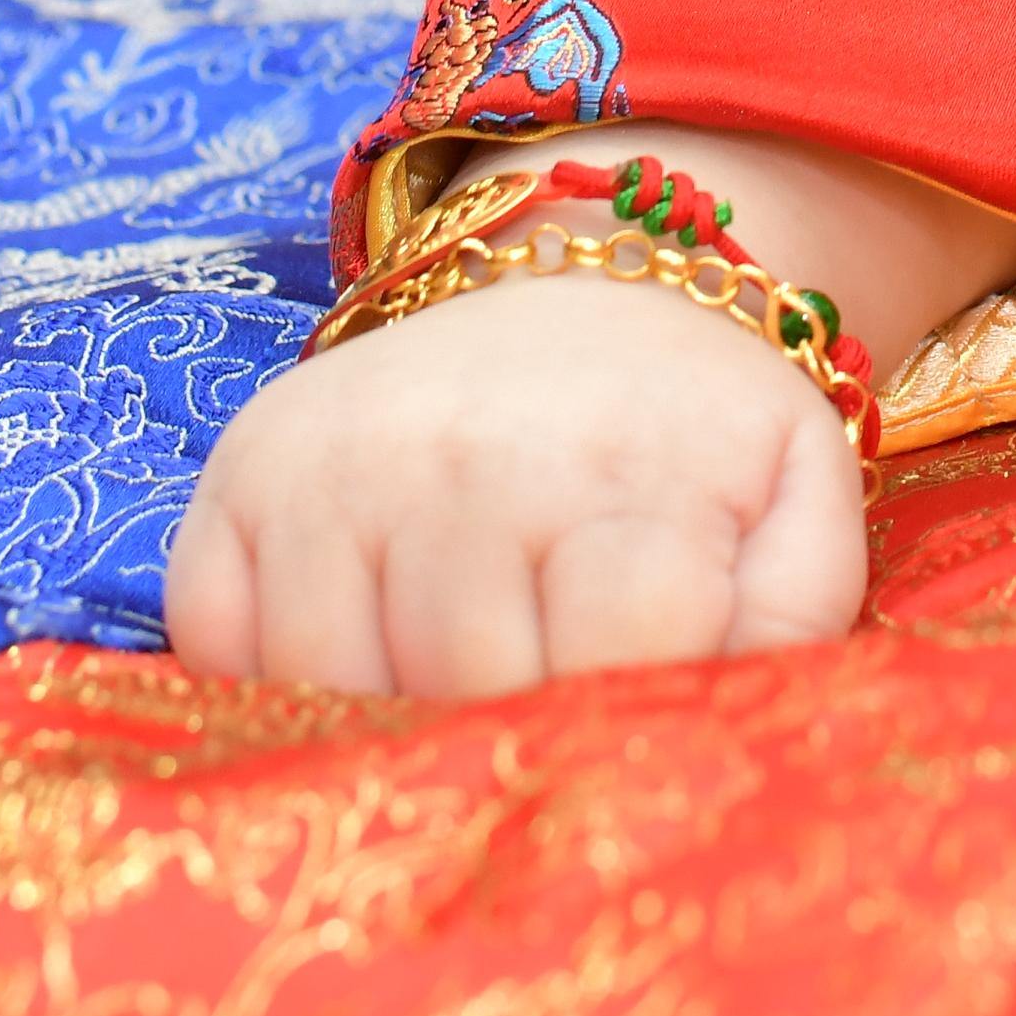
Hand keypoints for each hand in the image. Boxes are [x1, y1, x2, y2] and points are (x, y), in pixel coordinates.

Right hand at [167, 260, 869, 698]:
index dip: (629, 716)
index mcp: (620, 465)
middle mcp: (463, 458)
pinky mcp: (238, 478)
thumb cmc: (690, 427)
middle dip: (518, 730)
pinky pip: (221, 653)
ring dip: (397, 721)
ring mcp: (335, 468)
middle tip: (550, 700)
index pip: (612, 659)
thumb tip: (724, 731)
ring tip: (465, 678)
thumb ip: (794, 620)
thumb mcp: (794, 496)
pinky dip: (281, 687)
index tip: (637, 707)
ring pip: (337, 694)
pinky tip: (365, 651)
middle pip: (470, 693)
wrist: (577, 283)